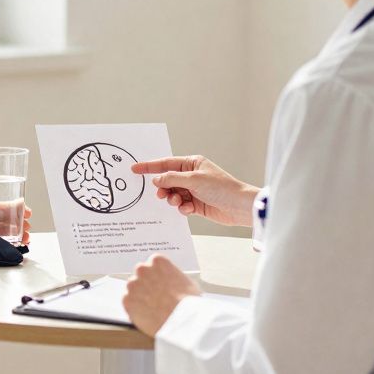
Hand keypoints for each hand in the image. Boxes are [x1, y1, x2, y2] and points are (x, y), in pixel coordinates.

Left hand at [0, 198, 31, 244]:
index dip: (16, 207)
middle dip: (20, 223)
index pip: (3, 205)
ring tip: (26, 240)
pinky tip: (16, 245)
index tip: (26, 211)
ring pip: (6, 230)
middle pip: (8, 218)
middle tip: (28, 229)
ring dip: (17, 234)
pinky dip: (8, 242)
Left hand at [123, 254, 200, 336]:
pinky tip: (146, 313)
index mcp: (158, 261)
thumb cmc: (188, 302)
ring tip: (152, 307)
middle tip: (155, 296)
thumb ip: (171, 276)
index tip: (160, 283)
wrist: (182, 320)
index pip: (152, 264)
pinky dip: (134, 308)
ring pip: (133, 289)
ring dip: (139, 295)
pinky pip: (128, 302)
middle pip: (141, 274)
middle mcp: (143, 270)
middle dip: (146, 283)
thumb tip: (169, 281)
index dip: (156, 276)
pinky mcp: (127, 300)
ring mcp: (133, 285)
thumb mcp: (186, 281)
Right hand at [130, 155, 257, 226]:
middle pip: (168, 181)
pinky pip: (181, 206)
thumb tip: (156, 180)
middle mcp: (192, 176)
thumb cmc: (221, 188)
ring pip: (173, 194)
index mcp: (192, 163)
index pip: (166, 163)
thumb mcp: (193, 180)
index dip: (149, 167)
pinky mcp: (197, 204)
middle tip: (162, 195)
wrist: (238, 206)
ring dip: (173, 199)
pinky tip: (189, 209)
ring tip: (178, 202)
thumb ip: (172, 179)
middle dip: (163, 188)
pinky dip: (182, 208)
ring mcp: (194, 190)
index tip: (134, 169)